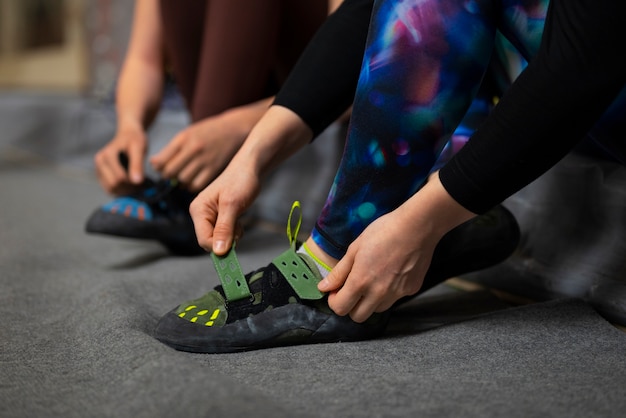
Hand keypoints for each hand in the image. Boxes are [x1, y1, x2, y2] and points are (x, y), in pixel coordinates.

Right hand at [94, 128, 146, 194]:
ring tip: (136, 185)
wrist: (128, 134)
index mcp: (107, 155)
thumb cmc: (135, 140)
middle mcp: (99, 162)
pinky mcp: (100, 174)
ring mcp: (98, 168)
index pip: (119, 178)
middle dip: (128, 188)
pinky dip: (120, 190)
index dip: (132, 184)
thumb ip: (137, 164)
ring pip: (110, 189)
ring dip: (124, 191)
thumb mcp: (139, 149)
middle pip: (113, 185)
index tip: (144, 182)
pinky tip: (130, 185)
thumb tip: (137, 182)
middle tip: (141, 185)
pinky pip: (109, 188)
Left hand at [150, 99, 270, 191]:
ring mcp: (204, 160)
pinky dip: (192, 186)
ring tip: (183, 177)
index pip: (161, 161)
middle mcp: (193, 149)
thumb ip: (171, 149)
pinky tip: (193, 181)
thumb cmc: (208, 131)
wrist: (234, 129)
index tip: (162, 168)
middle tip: (171, 175)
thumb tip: (153, 164)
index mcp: (183, 139)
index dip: (158, 168)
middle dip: (168, 176)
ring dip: (180, 182)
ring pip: (183, 180)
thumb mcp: (187, 134)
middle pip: (171, 172)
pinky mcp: (214, 169)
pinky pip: (197, 185)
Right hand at [189, 163, 260, 254]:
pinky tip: (238, 219)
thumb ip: (224, 229)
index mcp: (198, 210)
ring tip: (239, 218)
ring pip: (219, 239)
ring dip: (232, 235)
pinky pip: (225, 234)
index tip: (235, 241)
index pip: (203, 240)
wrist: (250, 169)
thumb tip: (218, 252)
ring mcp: (210, 217)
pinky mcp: (219, 218)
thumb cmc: (240, 181)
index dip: (219, 245)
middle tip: (238, 224)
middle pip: (210, 241)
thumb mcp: (232, 205)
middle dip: (226, 238)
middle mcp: (201, 214)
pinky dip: (234, 231)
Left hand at [317, 174, 475, 321]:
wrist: (417, 227)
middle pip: (358, 317)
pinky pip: (394, 299)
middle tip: (352, 288)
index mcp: (360, 281)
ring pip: (377, 310)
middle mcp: (379, 293)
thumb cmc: (384, 231)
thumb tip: (324, 287)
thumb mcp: (355, 248)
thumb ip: (339, 272)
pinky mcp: (411, 290)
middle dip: (351, 306)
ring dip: (370, 301)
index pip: (340, 309)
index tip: (336, 291)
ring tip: (373, 279)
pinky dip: (389, 292)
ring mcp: (397, 294)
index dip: (335, 301)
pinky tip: (391, 273)